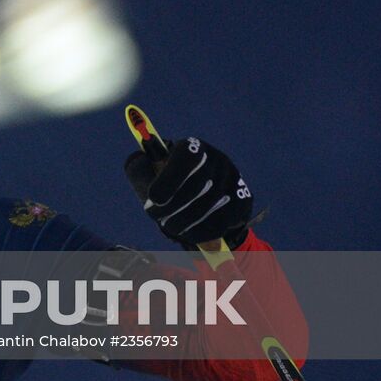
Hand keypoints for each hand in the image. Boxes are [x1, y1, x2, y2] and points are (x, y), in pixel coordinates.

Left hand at [124, 136, 252, 248]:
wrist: (203, 204)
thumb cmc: (169, 187)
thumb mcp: (150, 175)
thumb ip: (139, 170)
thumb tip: (136, 166)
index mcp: (192, 147)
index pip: (186, 156)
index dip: (169, 178)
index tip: (153, 198)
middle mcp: (217, 159)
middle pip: (197, 184)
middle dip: (172, 205)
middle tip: (156, 217)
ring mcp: (233, 179)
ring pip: (208, 206)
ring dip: (184, 221)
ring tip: (170, 226)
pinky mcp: (243, 200)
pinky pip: (222, 221)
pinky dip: (201, 232)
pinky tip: (188, 233)